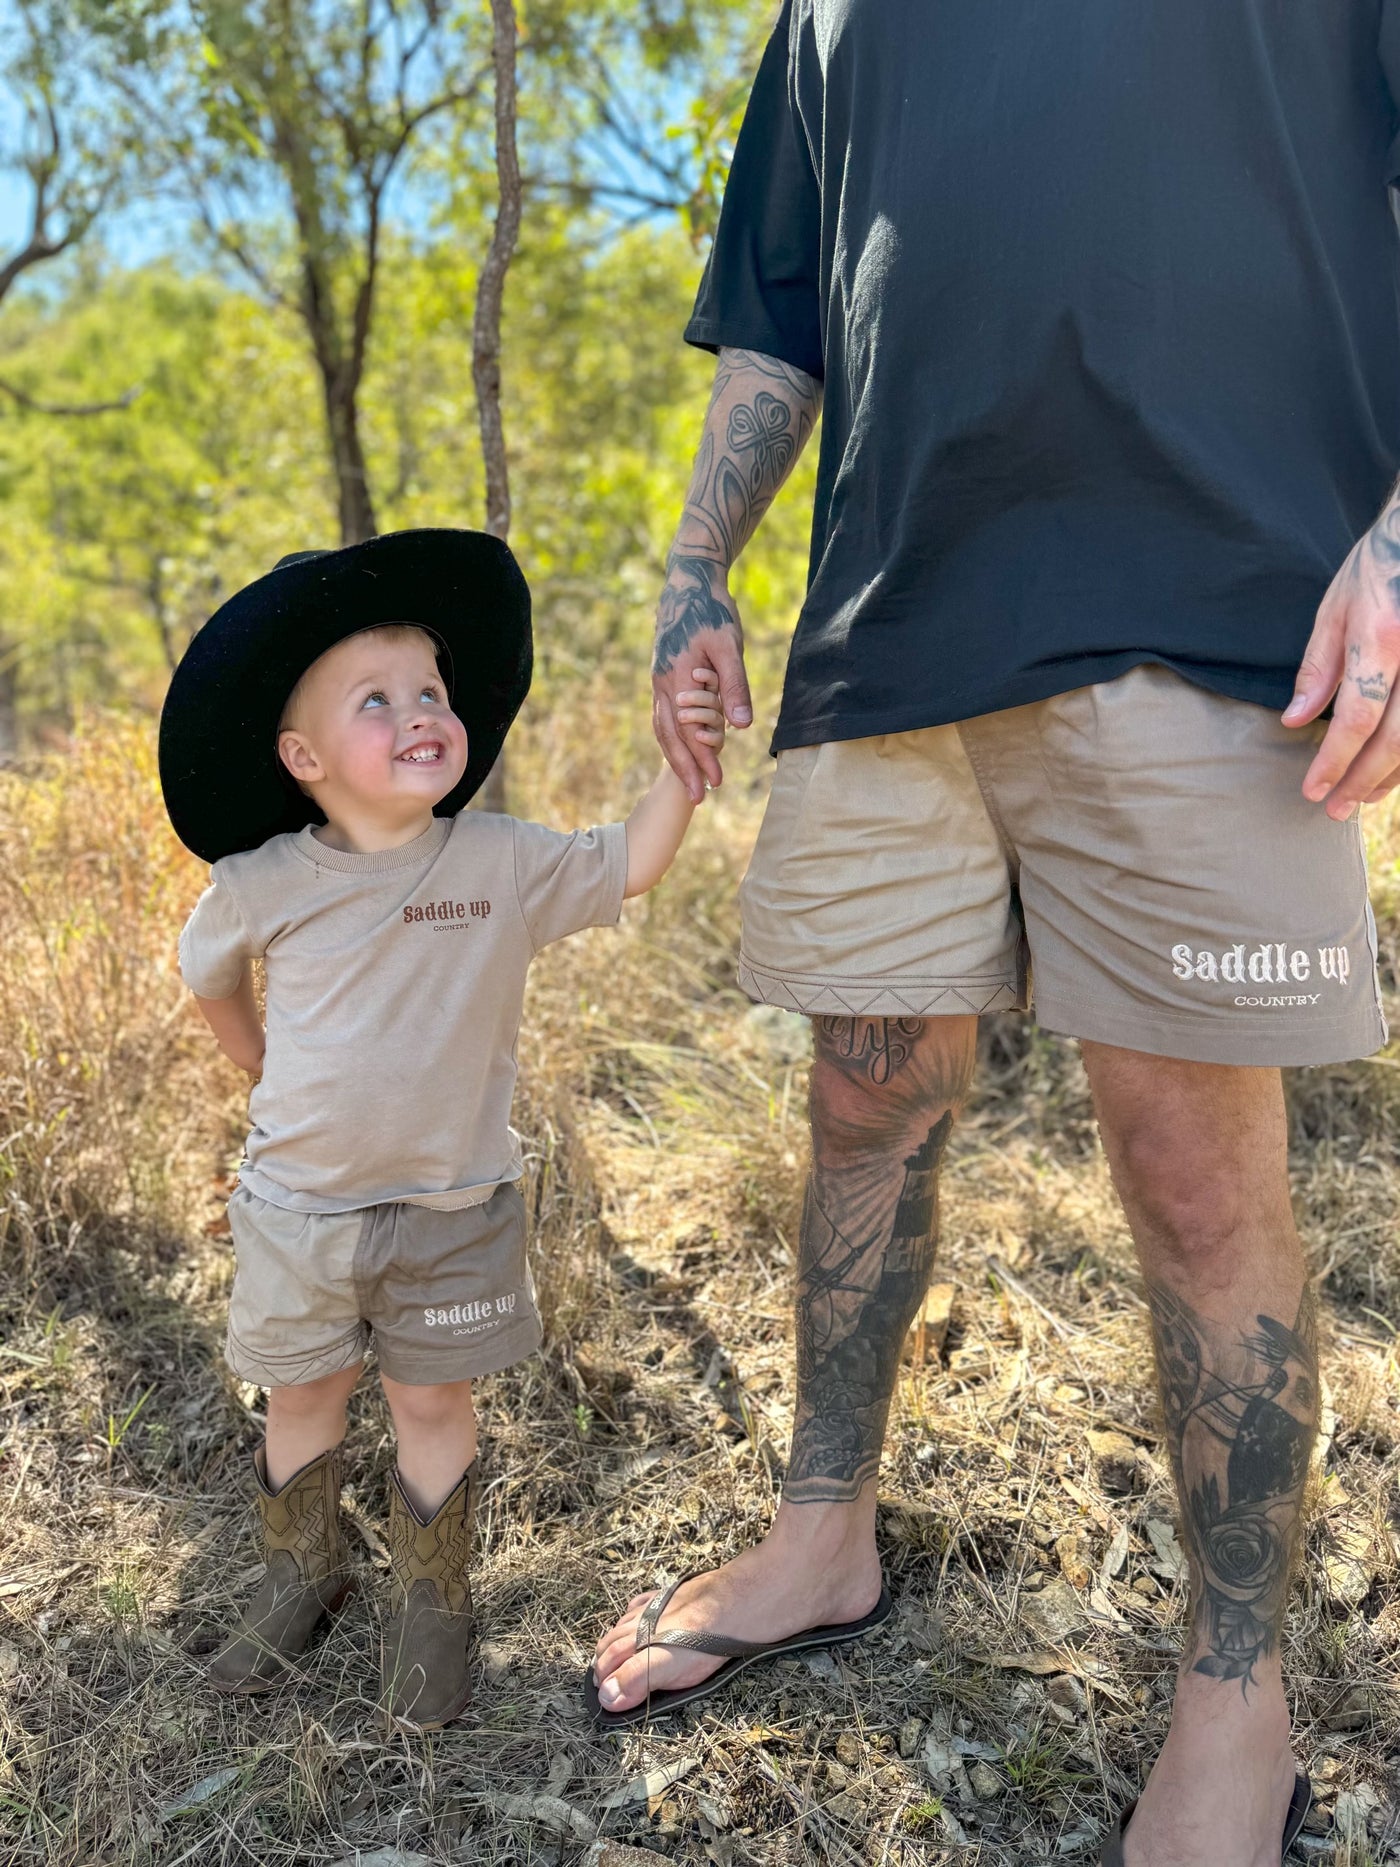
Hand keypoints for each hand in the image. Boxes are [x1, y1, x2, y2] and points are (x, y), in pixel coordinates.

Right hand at [652, 554, 752, 801]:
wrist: (687, 584)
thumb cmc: (713, 612)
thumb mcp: (730, 646)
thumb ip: (735, 685)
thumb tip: (741, 725)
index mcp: (678, 679)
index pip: (690, 730)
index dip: (703, 758)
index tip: (715, 783)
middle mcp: (662, 684)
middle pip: (671, 737)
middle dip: (685, 768)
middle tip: (697, 799)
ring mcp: (658, 681)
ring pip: (663, 728)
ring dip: (676, 757)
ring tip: (691, 781)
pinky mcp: (661, 676)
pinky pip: (662, 716)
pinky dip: (670, 738)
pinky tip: (682, 749)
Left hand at [1286, 510, 1399, 817]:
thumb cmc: (1381, 565)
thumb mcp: (1338, 606)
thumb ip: (1318, 667)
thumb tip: (1295, 720)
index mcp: (1382, 637)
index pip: (1357, 716)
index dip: (1334, 760)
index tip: (1312, 789)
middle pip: (1395, 738)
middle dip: (1362, 780)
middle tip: (1334, 809)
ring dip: (1392, 775)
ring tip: (1362, 798)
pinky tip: (1393, 771)